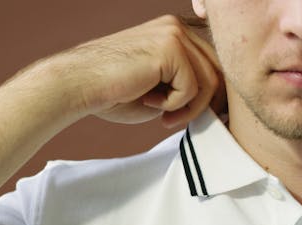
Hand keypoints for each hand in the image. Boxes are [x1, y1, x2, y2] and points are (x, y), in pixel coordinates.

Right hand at [37, 15, 224, 128]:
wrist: (78, 85)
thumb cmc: (114, 92)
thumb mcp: (163, 89)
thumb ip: (190, 88)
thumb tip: (222, 104)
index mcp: (176, 33)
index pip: (214, 64)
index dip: (211, 95)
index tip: (193, 115)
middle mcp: (177, 26)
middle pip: (218, 72)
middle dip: (204, 104)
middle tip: (176, 120)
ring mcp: (174, 33)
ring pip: (209, 81)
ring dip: (189, 108)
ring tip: (164, 116)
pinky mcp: (170, 47)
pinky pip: (192, 87)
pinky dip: (175, 105)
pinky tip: (150, 103)